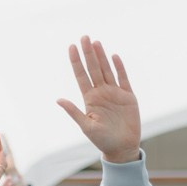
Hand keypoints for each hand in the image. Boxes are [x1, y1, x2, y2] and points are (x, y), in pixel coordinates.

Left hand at [55, 36, 141, 163]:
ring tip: (96, 42)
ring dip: (101, 57)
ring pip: (107, 70)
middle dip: (88, 53)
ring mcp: (114, 93)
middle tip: (84, 37)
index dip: (76, 62)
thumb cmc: (102, 140)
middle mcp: (101, 93)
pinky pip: (123, 79)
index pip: (81, 76)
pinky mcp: (128, 97)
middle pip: (93, 69)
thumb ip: (74, 111)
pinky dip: (119, 68)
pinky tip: (114, 56)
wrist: (122, 148)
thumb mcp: (86, 126)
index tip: (71, 47)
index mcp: (90, 99)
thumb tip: (59, 99)